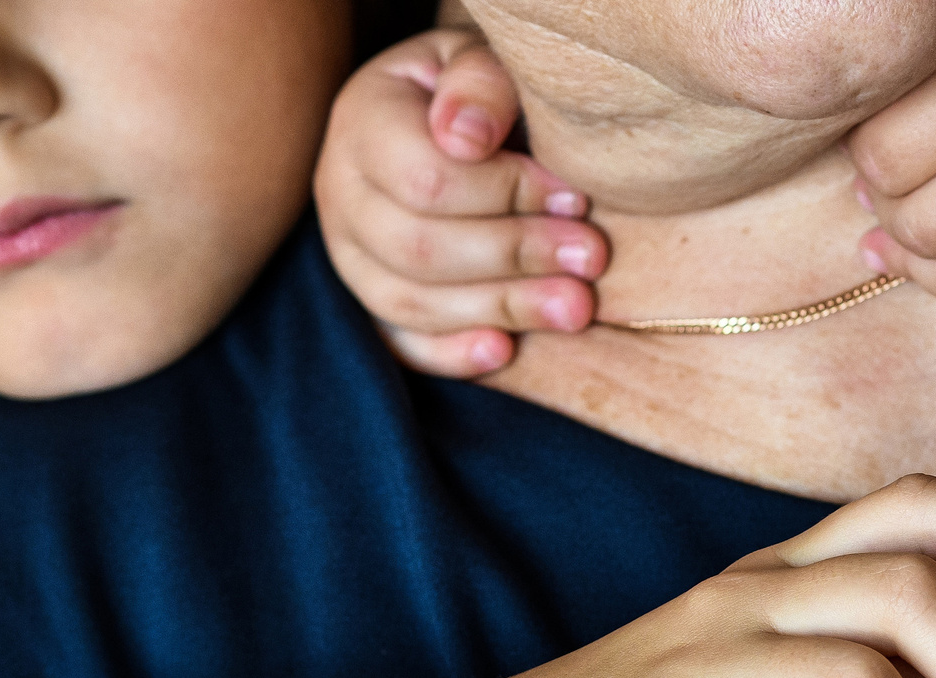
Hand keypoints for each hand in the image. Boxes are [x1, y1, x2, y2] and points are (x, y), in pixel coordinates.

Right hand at [314, 29, 605, 377]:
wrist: (461, 126)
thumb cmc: (482, 95)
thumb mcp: (482, 64)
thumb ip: (480, 85)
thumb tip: (466, 137)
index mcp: (364, 120)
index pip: (426, 179)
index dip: (507, 194)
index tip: (577, 197)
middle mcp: (342, 191)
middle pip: (418, 247)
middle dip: (515, 256)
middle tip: (593, 256)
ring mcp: (351, 253)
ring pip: (409, 301)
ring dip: (501, 309)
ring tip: (577, 307)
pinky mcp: (376, 302)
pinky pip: (401, 344)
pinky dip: (452, 355)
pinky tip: (504, 352)